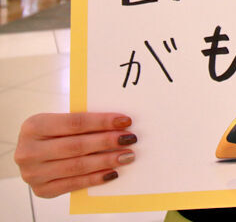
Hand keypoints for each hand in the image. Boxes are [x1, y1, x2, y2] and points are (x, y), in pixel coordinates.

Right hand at [14, 112, 135, 197]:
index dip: (102, 122)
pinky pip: (73, 184)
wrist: (31, 152)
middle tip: (130, 139)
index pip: (75, 122)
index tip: (125, 121)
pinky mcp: (41, 190)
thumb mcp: (59, 120)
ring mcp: (33, 174)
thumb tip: (119, 123)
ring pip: (77, 166)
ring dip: (106, 161)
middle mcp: (28, 151)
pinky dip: (95, 178)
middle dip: (107, 142)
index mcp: (34, 126)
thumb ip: (82, 122)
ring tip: (127, 155)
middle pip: (77, 146)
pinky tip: (112, 172)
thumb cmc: (54, 131)